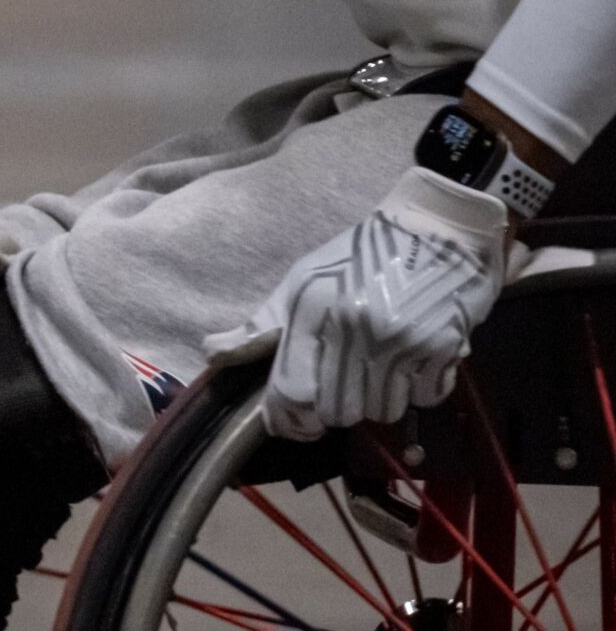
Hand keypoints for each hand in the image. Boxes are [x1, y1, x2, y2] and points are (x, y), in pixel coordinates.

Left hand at [206, 166, 508, 439]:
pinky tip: (414, 360)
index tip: (295, 424)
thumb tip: (212, 354)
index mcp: (312, 311)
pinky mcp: (443, 349)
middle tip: (344, 386)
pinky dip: (418, 389)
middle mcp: (354, 330)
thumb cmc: (359, 257)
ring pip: (382, 412)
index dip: (291, 420)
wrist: (434, 229)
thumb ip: (261, 325)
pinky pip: (423, 398)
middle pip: (339, 412)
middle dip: (337, 409)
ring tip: (381, 367)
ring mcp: (400, 341)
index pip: (292, 392)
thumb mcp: (302, 281)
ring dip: (379, 400)